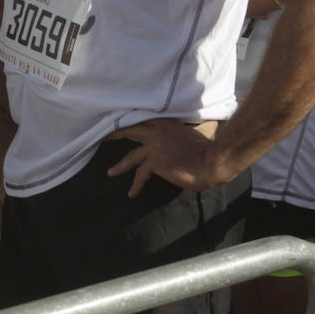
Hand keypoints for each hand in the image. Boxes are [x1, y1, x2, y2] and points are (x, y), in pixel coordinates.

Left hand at [104, 118, 223, 195]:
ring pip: (131, 156)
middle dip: (115, 134)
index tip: (121, 123)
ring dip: (119, 165)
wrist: (211, 162)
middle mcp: (158, 132)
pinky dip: (136, 185)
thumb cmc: (210, 148)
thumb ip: (200, 126)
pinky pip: (140, 175)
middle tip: (102, 137)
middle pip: (131, 131)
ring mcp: (154, 147)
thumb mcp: (204, 131)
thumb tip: (211, 122)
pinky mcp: (155, 163)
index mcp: (167, 124)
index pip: (144, 119)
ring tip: (110, 172)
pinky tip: (132, 193)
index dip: (132, 122)